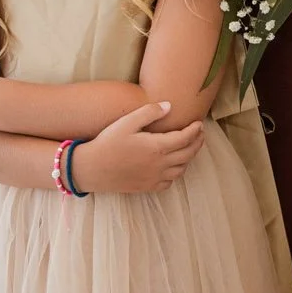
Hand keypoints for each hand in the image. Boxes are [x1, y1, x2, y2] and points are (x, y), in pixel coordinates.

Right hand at [71, 101, 204, 193]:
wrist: (91, 168)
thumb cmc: (107, 142)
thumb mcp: (127, 122)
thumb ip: (149, 112)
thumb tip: (169, 106)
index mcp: (158, 147)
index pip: (185, 138)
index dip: (195, 130)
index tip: (199, 124)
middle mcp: (160, 164)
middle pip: (188, 154)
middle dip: (197, 143)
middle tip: (200, 134)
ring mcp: (155, 177)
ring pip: (181, 169)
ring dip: (188, 158)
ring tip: (189, 148)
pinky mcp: (147, 187)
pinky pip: (169, 182)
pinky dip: (175, 174)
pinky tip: (172, 166)